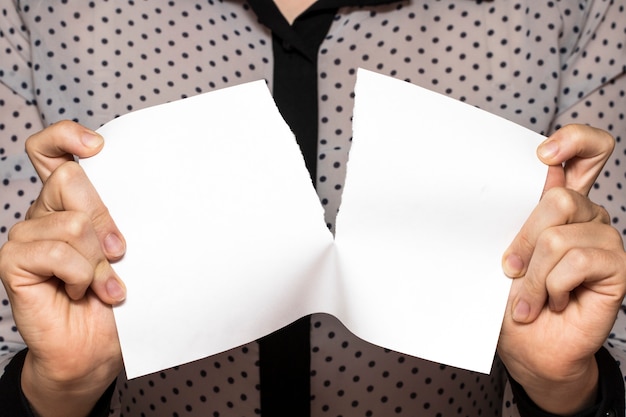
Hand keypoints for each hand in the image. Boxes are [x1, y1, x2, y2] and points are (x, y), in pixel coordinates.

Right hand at [0, 121, 126, 416]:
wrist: (97, 347)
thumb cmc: (116, 296)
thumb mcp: (124, 250)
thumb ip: (118, 218)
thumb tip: (142, 188)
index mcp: (68, 202)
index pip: (50, 150)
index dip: (67, 136)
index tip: (97, 146)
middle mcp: (44, 213)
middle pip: (72, 179)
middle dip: (105, 218)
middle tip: (120, 252)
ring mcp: (26, 237)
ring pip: (71, 222)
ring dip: (98, 261)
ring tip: (103, 284)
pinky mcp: (13, 263)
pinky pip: (54, 252)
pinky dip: (79, 275)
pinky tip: (80, 292)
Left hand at [498, 125, 625, 414]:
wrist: (528, 344)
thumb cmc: (514, 296)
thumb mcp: (510, 250)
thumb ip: (525, 214)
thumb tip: (545, 171)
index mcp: (564, 202)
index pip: (588, 152)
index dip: (574, 140)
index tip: (543, 155)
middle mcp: (589, 215)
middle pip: (559, 198)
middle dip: (524, 240)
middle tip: (509, 269)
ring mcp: (606, 240)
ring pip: (560, 237)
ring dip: (533, 276)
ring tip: (528, 299)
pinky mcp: (617, 267)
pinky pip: (578, 261)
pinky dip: (553, 287)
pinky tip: (555, 301)